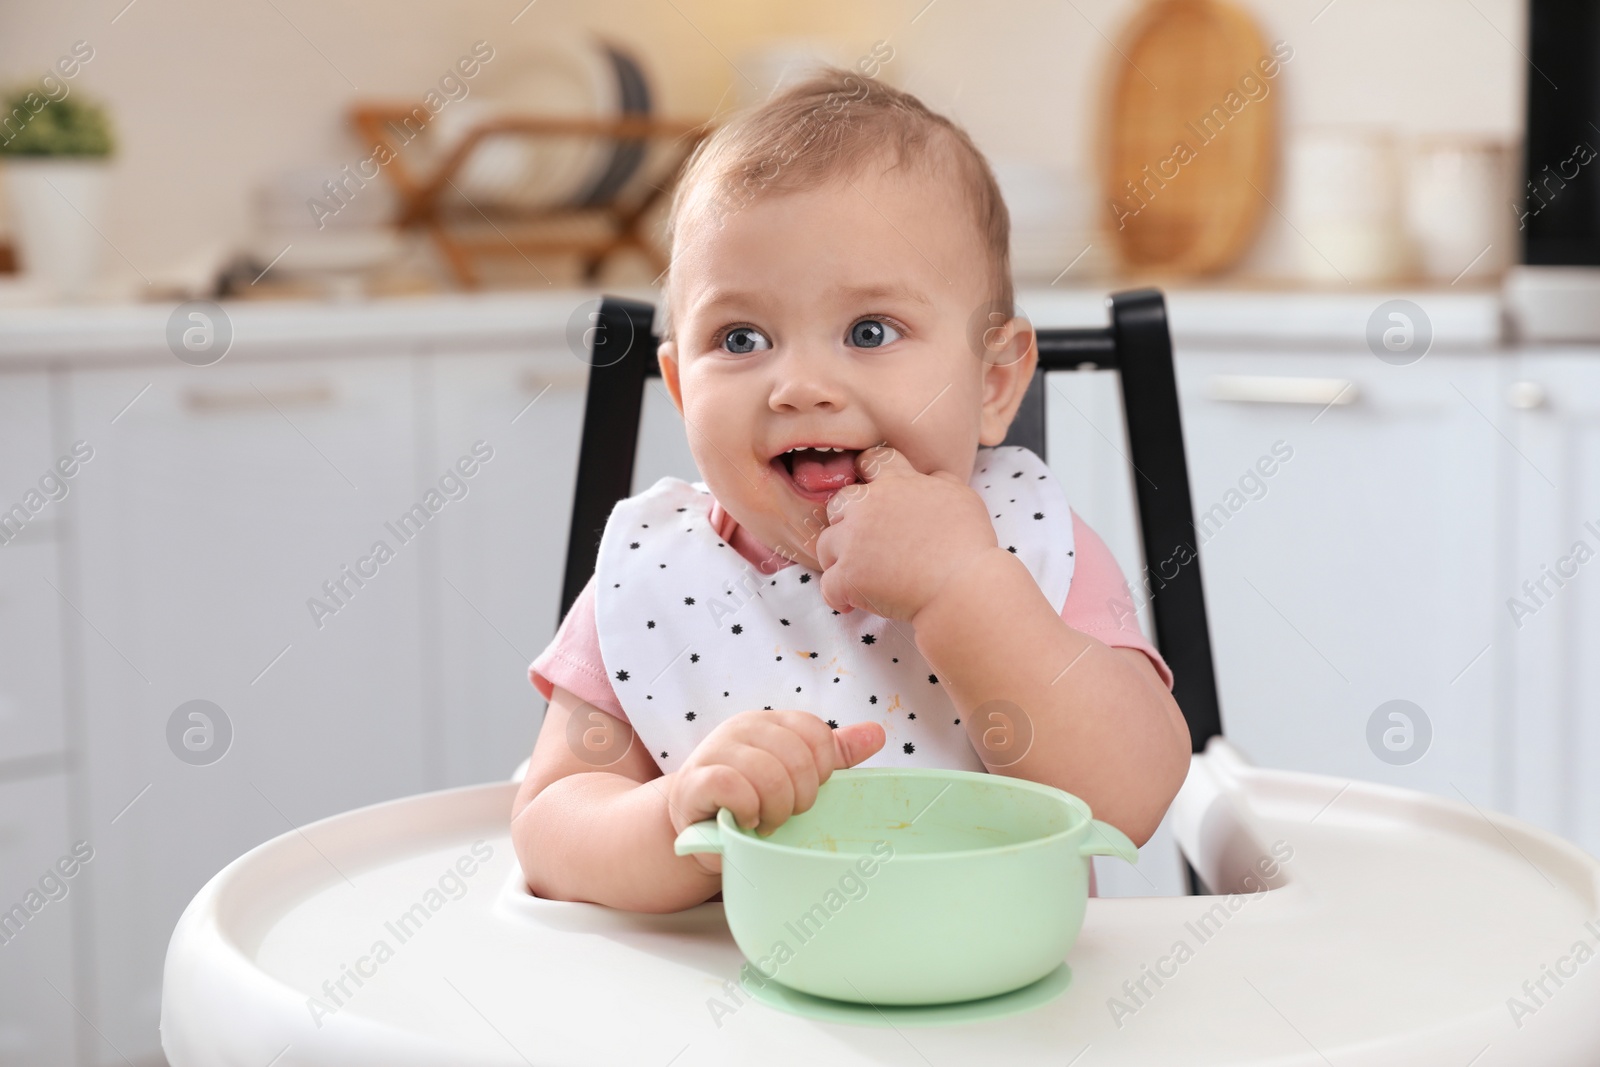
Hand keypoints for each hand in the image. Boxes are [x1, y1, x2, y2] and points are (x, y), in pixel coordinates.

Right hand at [667, 709, 883, 874]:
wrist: (696, 826)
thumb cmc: (751, 799)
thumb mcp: (795, 774)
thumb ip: (833, 754)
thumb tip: (878, 733)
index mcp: (771, 723)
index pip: (816, 732)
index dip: (823, 769)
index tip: (811, 791)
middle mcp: (743, 728)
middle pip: (796, 755)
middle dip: (801, 796)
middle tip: (788, 815)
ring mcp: (716, 751)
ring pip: (767, 772)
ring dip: (776, 809)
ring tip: (768, 822)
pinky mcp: (695, 781)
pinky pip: (733, 788)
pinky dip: (748, 810)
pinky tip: (747, 821)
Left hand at [814, 445, 998, 620]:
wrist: (961, 587)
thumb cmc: (969, 545)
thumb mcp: (963, 497)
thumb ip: (941, 482)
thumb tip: (931, 477)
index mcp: (898, 483)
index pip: (872, 461)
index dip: (867, 476)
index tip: (871, 495)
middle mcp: (869, 506)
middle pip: (838, 503)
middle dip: (846, 521)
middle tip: (864, 543)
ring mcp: (853, 540)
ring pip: (825, 544)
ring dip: (838, 559)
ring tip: (857, 576)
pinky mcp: (847, 575)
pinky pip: (827, 585)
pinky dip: (837, 596)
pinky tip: (850, 604)